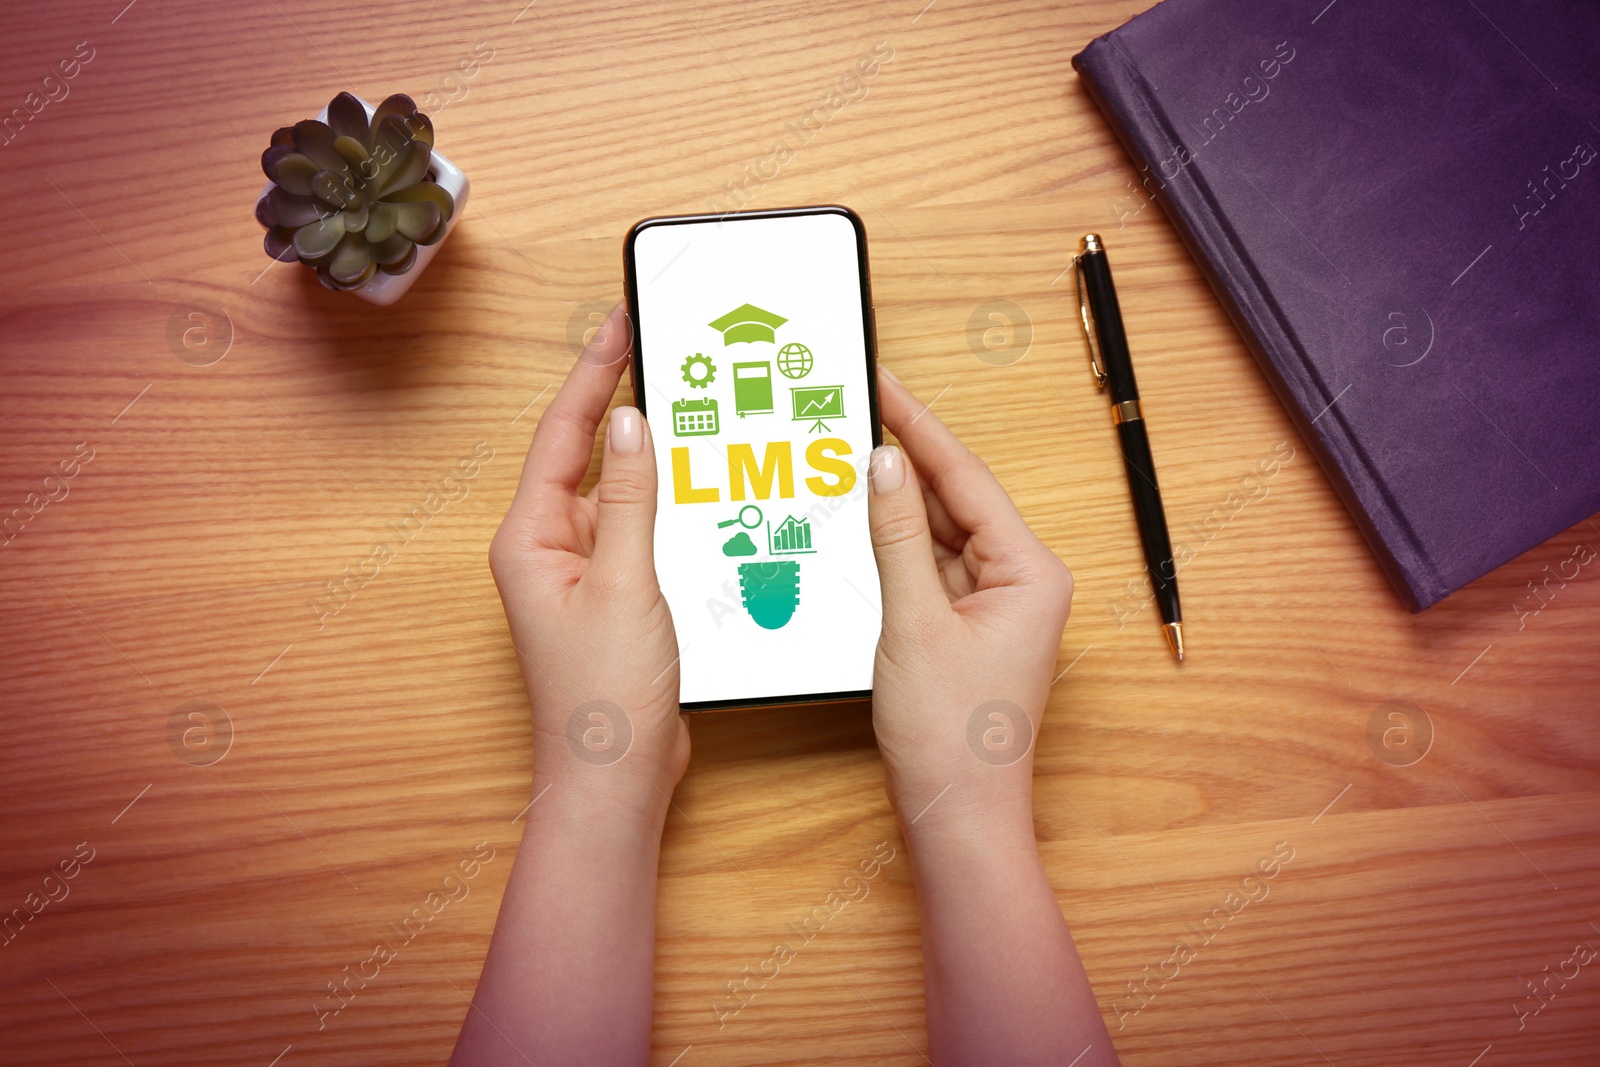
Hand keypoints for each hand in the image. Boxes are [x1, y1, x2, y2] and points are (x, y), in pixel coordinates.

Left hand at [488, 304, 688, 817]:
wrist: (616, 779)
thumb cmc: (603, 695)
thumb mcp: (626, 584)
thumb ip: (633, 501)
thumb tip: (633, 425)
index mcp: (531, 537)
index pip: (562, 434)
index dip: (593, 374)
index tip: (621, 323)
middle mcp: (552, 548)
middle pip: (592, 456)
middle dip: (630, 405)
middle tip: (669, 352)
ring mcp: (587, 573)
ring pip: (627, 495)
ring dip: (662, 461)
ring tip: (704, 412)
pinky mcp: (621, 596)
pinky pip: (647, 533)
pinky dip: (676, 508)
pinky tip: (714, 490)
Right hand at [865, 367, 1073, 838]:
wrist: (958, 817)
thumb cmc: (953, 735)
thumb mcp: (913, 622)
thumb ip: (896, 537)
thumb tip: (882, 464)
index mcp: (1031, 571)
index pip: (967, 479)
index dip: (918, 428)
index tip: (882, 384)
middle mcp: (1023, 581)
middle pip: (955, 502)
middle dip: (901, 463)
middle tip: (850, 413)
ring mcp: (995, 606)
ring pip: (938, 536)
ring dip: (892, 507)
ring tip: (841, 460)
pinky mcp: (968, 629)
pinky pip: (929, 571)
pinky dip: (894, 550)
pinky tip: (855, 525)